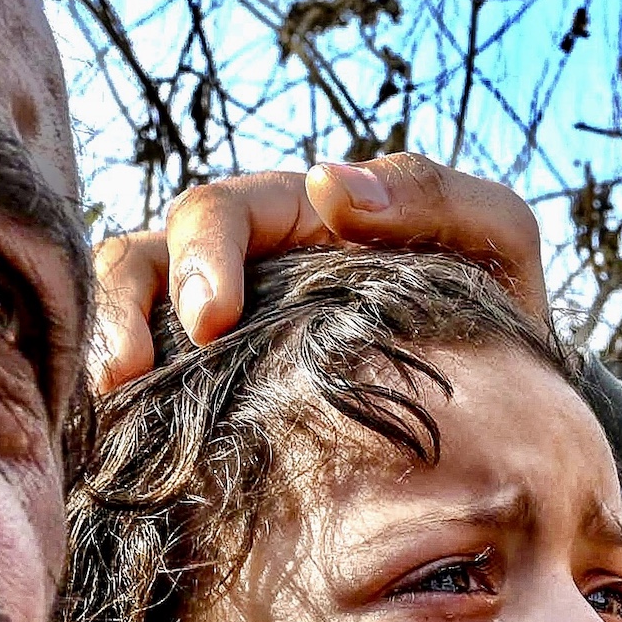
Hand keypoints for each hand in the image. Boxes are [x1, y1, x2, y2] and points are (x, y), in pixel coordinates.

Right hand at [89, 154, 547, 393]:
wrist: (514, 417)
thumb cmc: (498, 317)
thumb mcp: (495, 242)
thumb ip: (437, 197)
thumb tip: (329, 185)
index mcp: (301, 221)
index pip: (222, 213)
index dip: (204, 256)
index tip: (213, 320)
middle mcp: (249, 266)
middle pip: (152, 257)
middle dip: (136, 304)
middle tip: (141, 368)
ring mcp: (223, 330)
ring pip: (128, 308)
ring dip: (108, 339)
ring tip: (116, 392)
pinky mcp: (213, 392)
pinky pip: (143, 383)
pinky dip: (118, 399)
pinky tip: (120, 436)